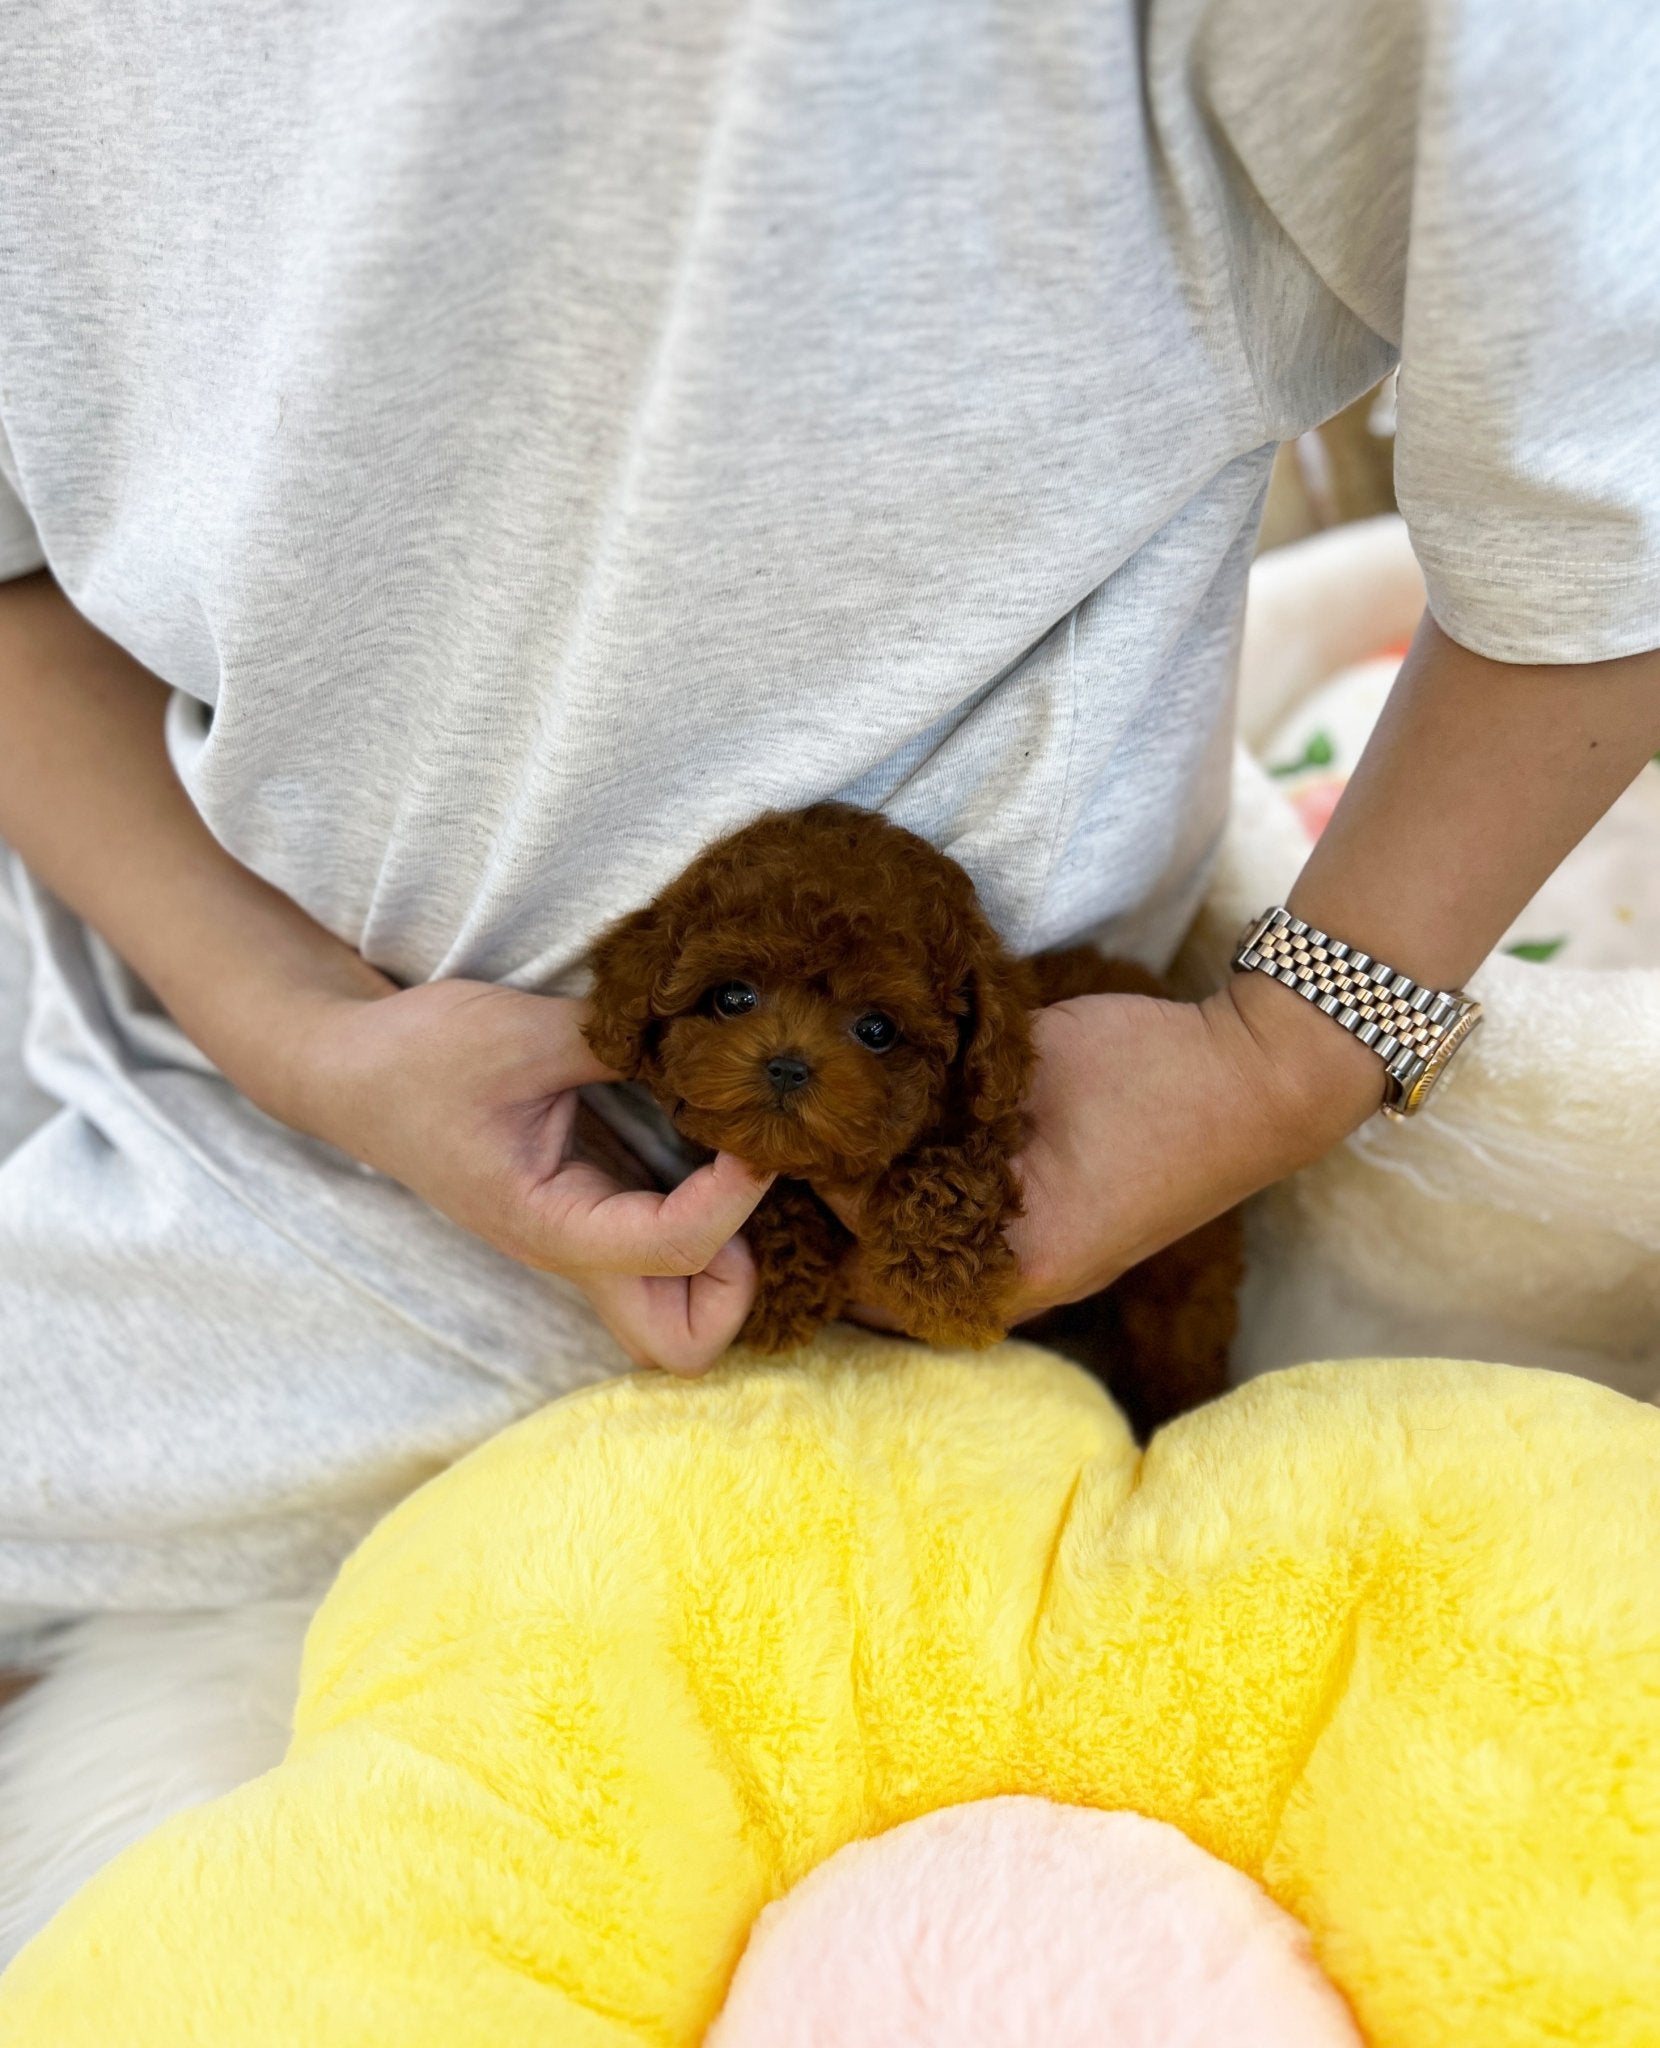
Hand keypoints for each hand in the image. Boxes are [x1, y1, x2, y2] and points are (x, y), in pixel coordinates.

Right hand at [288, 980, 772, 1373]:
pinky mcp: (590, 1216)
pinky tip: (713, 1149)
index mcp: (552, 1224)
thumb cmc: (423, 1057)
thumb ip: (623, 1044)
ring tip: (735, 1166)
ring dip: (726, 1261)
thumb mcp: (525, 1033)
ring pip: (676, 1313)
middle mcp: (574, 1252)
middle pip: (681, 1343)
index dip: (737, 1194)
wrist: (351, 1073)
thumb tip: (716, 1036)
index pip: (677, 1248)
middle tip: (745, 1188)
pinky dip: (707, 1222)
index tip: (752, 1130)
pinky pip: (664, 1256)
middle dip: (738, 1285)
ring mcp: (583, 1243)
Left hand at [842, 971, 1382, 1330]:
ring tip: (827, 1145)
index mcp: (1009, 1265)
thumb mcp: (1024, 1075)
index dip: (818, 1193)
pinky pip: (960, 1235)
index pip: (865, 1252)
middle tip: (788, 1143)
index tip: (783, 1138)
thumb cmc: (1150, 1076)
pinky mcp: (1053, 1239)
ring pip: (918, 1256)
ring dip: (876, 1206)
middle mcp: (1018, 1287)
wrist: (1257, 1079)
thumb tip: (842, 1114)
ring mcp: (1038, 1269)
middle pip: (884, 1270)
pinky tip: (893, 1148)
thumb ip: (934, 1105)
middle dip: (836, 1210)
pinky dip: (923, 1200)